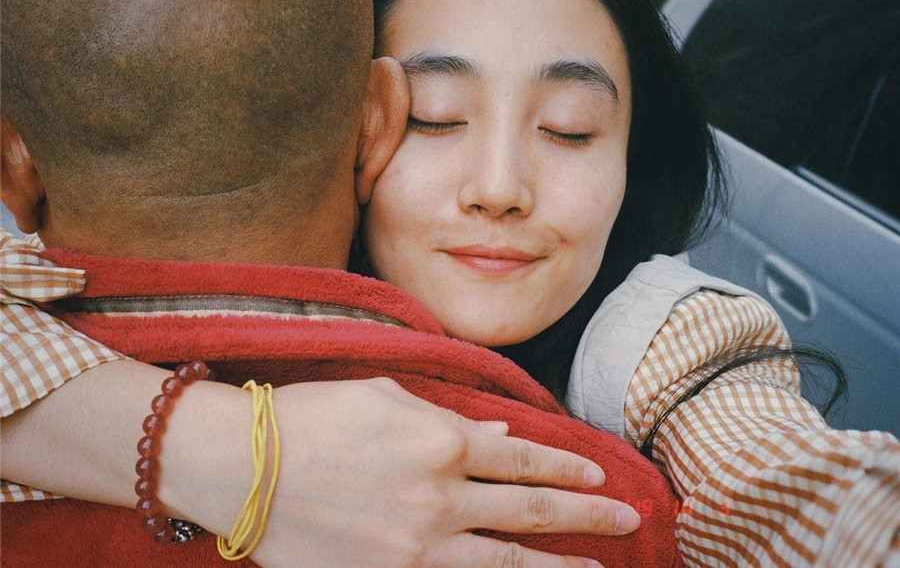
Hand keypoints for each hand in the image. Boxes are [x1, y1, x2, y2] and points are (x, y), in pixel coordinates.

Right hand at [168, 378, 637, 566]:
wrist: (240, 464)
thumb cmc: (312, 415)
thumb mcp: (385, 396)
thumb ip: (449, 417)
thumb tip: (499, 436)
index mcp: (441, 442)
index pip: (524, 460)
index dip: (567, 469)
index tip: (600, 476)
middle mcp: (439, 497)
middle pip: (530, 513)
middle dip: (587, 518)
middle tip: (629, 521)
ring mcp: (415, 547)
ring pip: (505, 562)